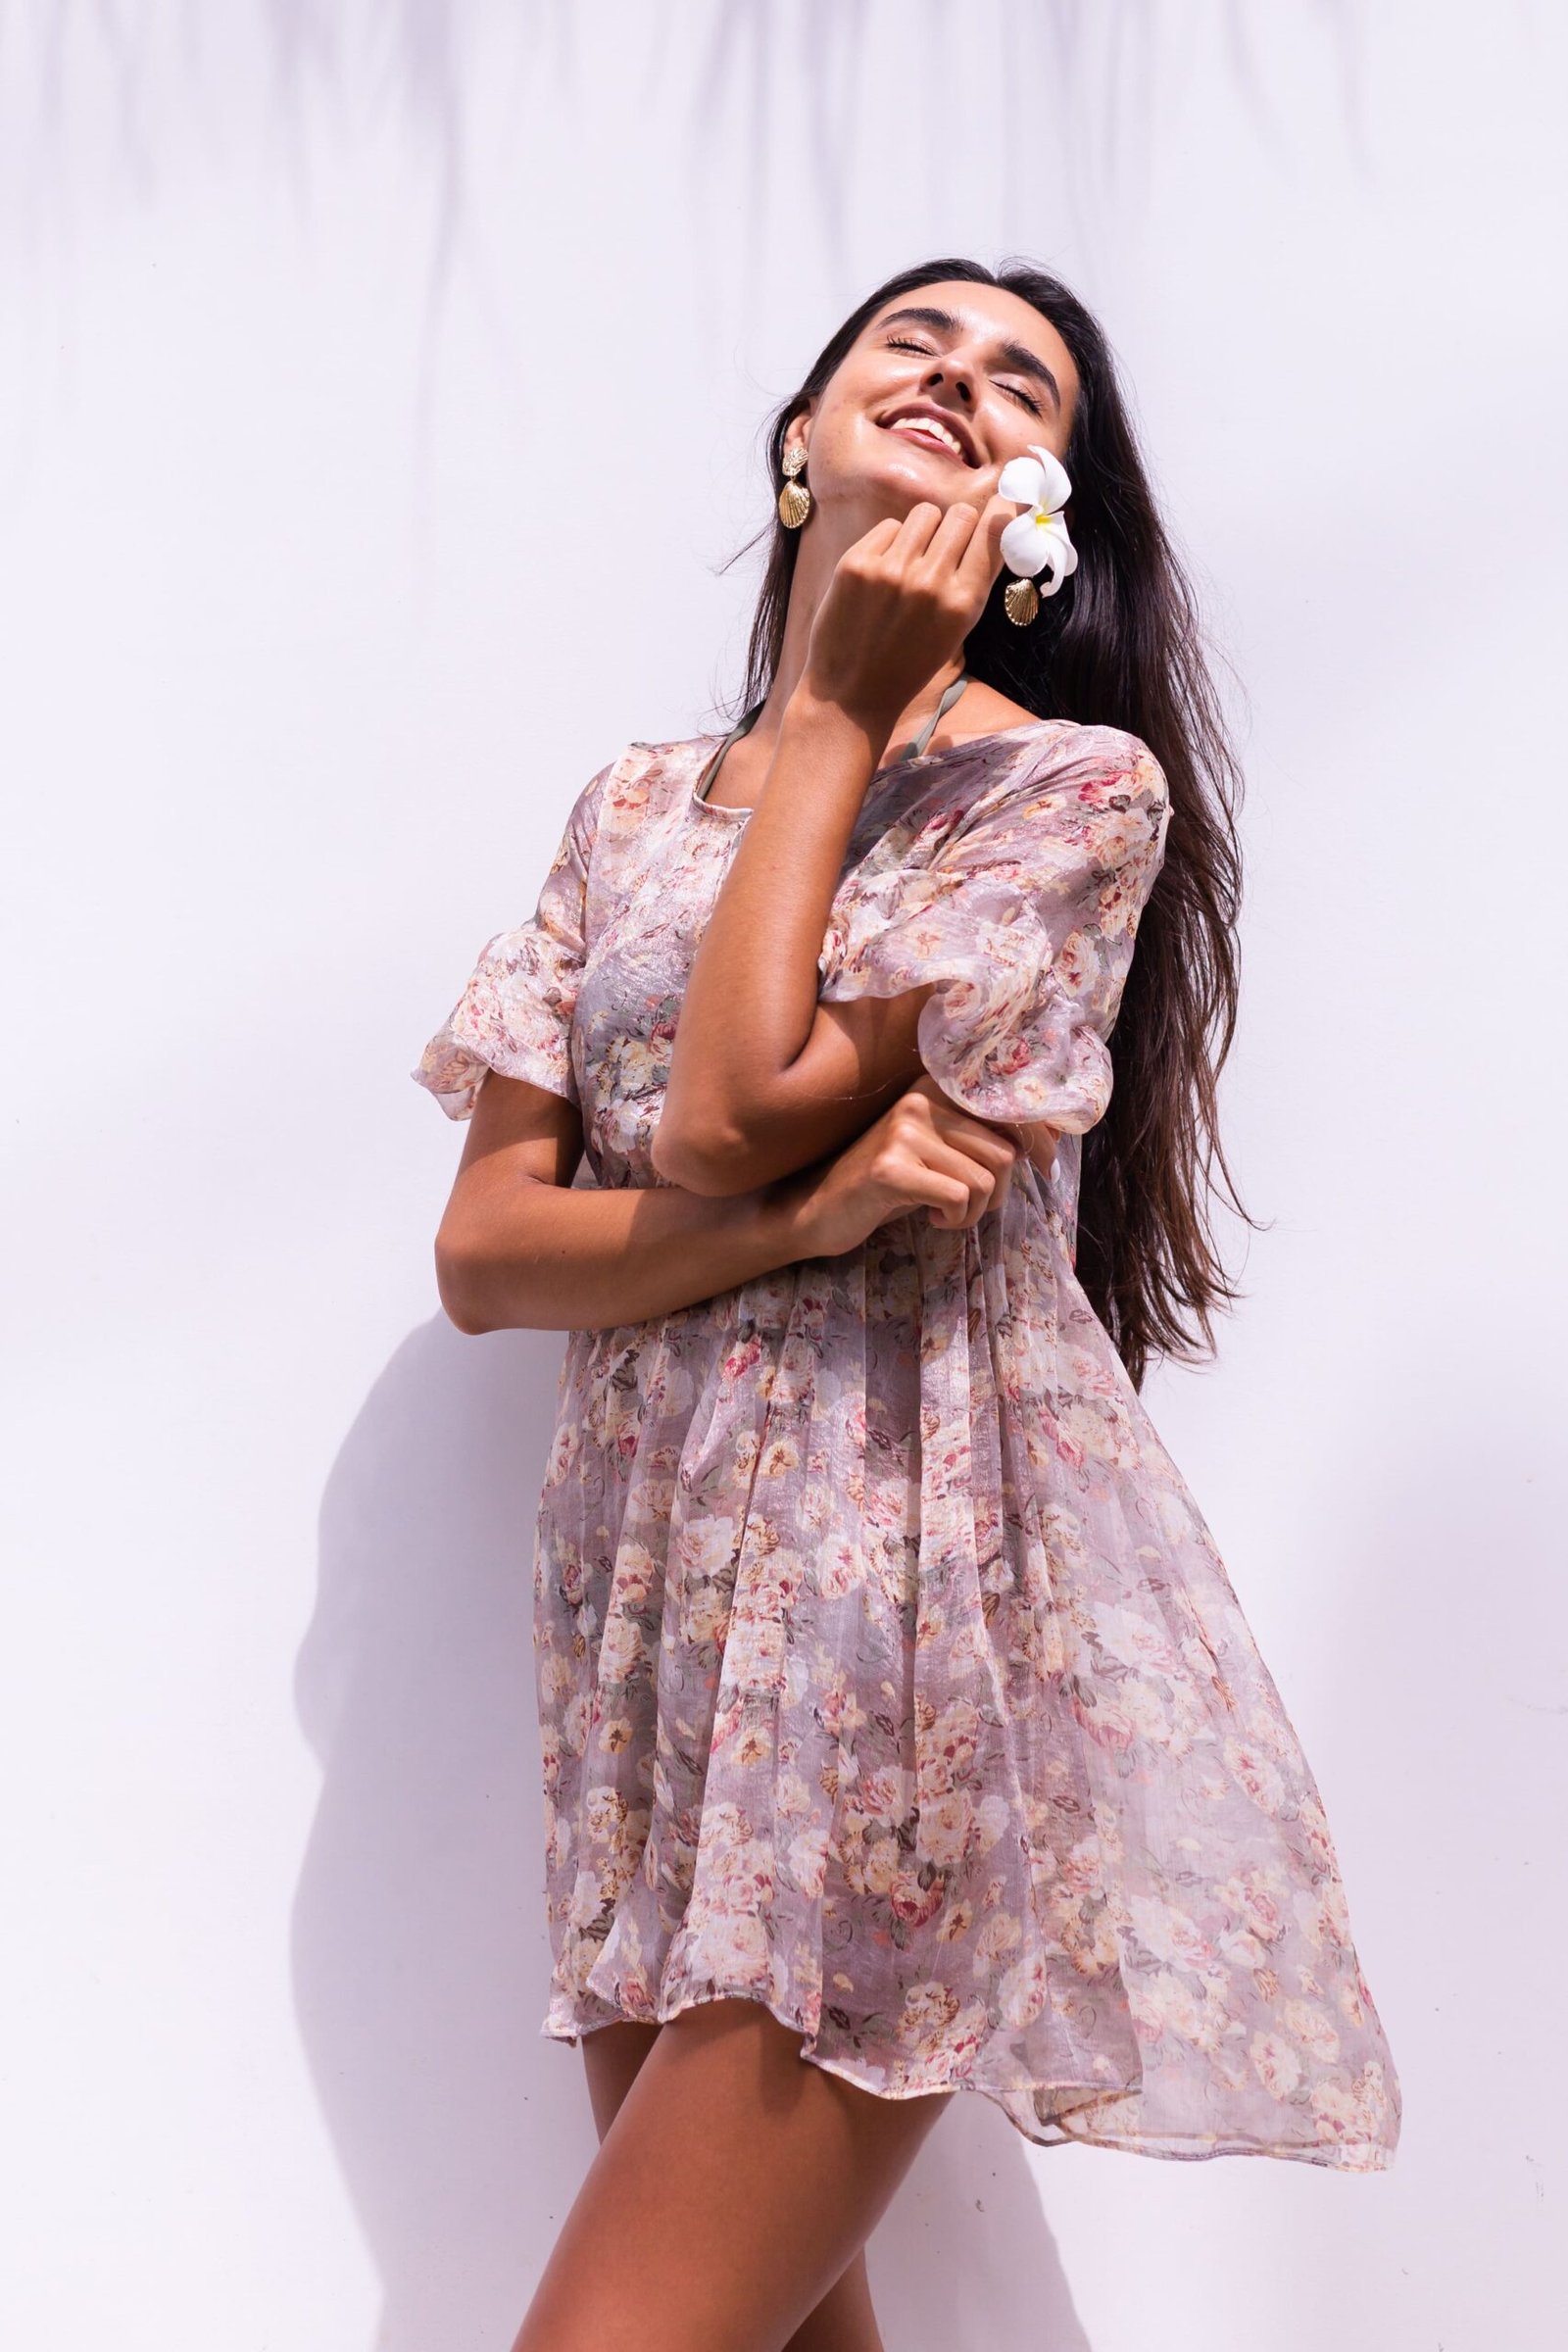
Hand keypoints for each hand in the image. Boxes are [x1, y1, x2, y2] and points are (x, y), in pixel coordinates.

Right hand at [773, 1073, 1054, 1259]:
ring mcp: (904, 1130)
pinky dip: (955, 1219)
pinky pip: (959, 1197)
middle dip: (998, 1192)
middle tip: (968, 1207)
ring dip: (974, 1211)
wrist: (818, 1209)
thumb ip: (983, 1136)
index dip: (1037, 1142)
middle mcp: (921, 1098)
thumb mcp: (940, 1150)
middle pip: (1003, 1152)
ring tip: (944, 1212)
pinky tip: (930, 1218)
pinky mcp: (891, 1167)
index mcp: (935, 1086)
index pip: (1009, 1109)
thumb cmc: (889, 1184)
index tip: (1044, 1166)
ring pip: (985, 1179)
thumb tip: (1053, 1135)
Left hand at [799, 494, 1019, 732]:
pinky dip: (890, 543)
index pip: (994, 530)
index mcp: (963, 603)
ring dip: (923, 532)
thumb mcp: (957, 629)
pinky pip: (888, 527)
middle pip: (961, 515)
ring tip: (909, 564)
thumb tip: (999, 520)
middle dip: (957, 527)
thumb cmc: (910, 663)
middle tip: (943, 551)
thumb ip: (976, 579)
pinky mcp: (856, 563)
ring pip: (925, 513)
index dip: (1001, 511)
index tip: (1001, 504)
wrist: (851, 694)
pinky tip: (881, 575)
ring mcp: (891, 570)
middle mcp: (931, 582)